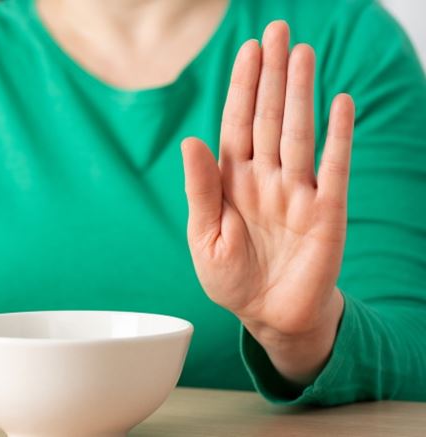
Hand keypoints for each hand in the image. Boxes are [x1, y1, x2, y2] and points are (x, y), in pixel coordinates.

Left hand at [181, 22, 354, 383]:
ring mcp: (297, 192)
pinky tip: (339, 103)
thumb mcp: (204, 238)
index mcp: (232, 182)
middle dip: (271, 76)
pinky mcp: (326, 212)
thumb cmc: (231, 278)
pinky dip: (338, 137)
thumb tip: (191, 141)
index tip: (247, 50)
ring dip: (300, 94)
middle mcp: (265, 178)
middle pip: (269, 118)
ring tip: (301, 54)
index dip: (242, 88)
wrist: (268, 317)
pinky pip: (334, 168)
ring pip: (298, 134)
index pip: (236, 124)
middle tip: (276, 30)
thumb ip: (200, 190)